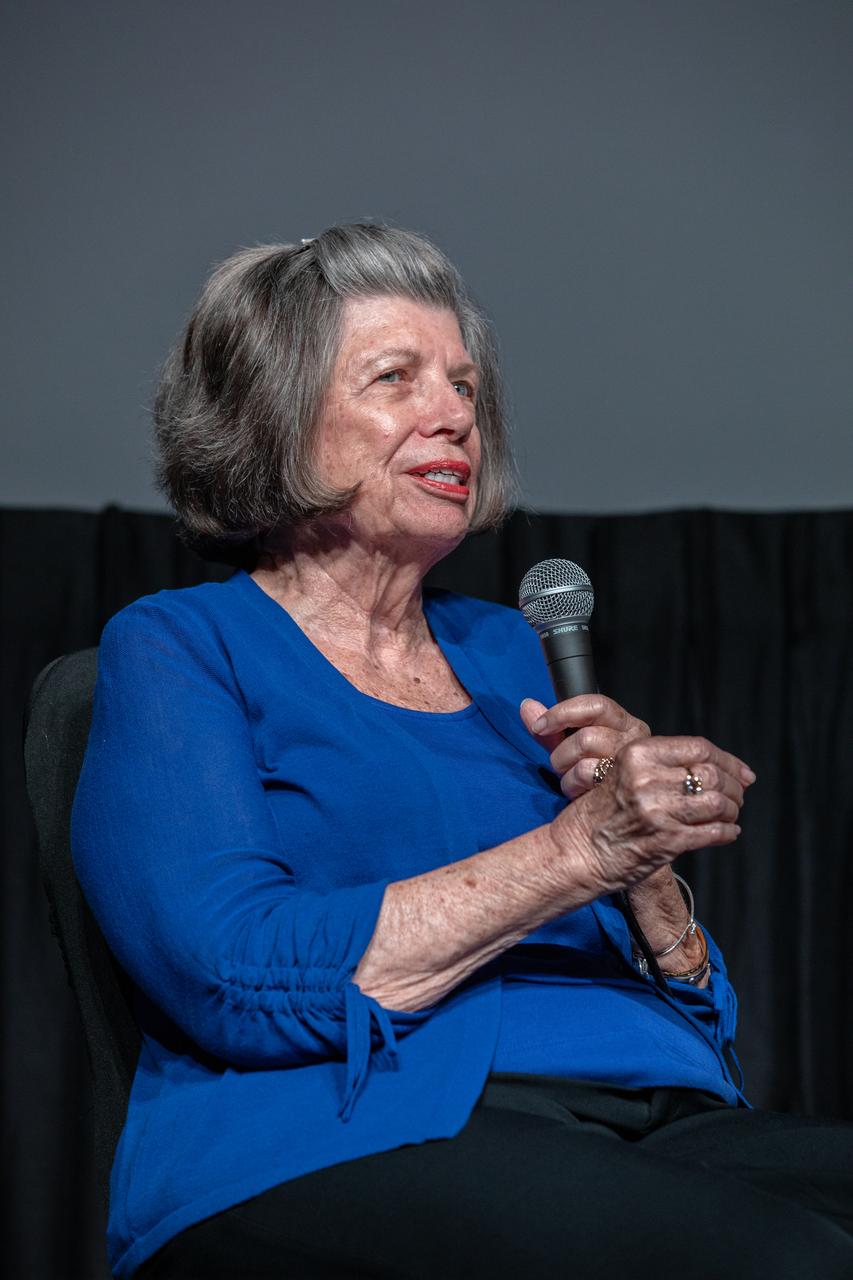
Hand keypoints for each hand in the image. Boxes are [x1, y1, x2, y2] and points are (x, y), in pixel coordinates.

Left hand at [520, 694, 649, 799]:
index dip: (563, 713)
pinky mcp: (623, 784)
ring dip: (566, 770)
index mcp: (624, 724)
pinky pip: (586, 775)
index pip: (597, 705)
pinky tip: (578, 791)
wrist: (607, 811)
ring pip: (585, 753)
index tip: (539, 726)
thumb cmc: (591, 775)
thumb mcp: (568, 748)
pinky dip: (571, 784)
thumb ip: (550, 729)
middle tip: (561, 764)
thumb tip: (527, 706)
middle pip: (586, 735)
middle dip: (562, 752)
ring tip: (571, 778)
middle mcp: (634, 740)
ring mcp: (631, 762)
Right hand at [553, 734, 754, 894]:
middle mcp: (647, 779)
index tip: (742, 771)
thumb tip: (715, 765)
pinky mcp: (666, 841)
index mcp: (637, 755)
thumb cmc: (599, 814)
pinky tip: (728, 833)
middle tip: (739, 796)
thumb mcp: (622, 773)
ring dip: (732, 810)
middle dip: (734, 787)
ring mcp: (657, 811)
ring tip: (731, 815)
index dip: (728, 760)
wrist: (576, 852)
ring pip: (718, 803)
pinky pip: (712, 833)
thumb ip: (661, 765)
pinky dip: (727, 833)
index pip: (699, 748)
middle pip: (712, 775)